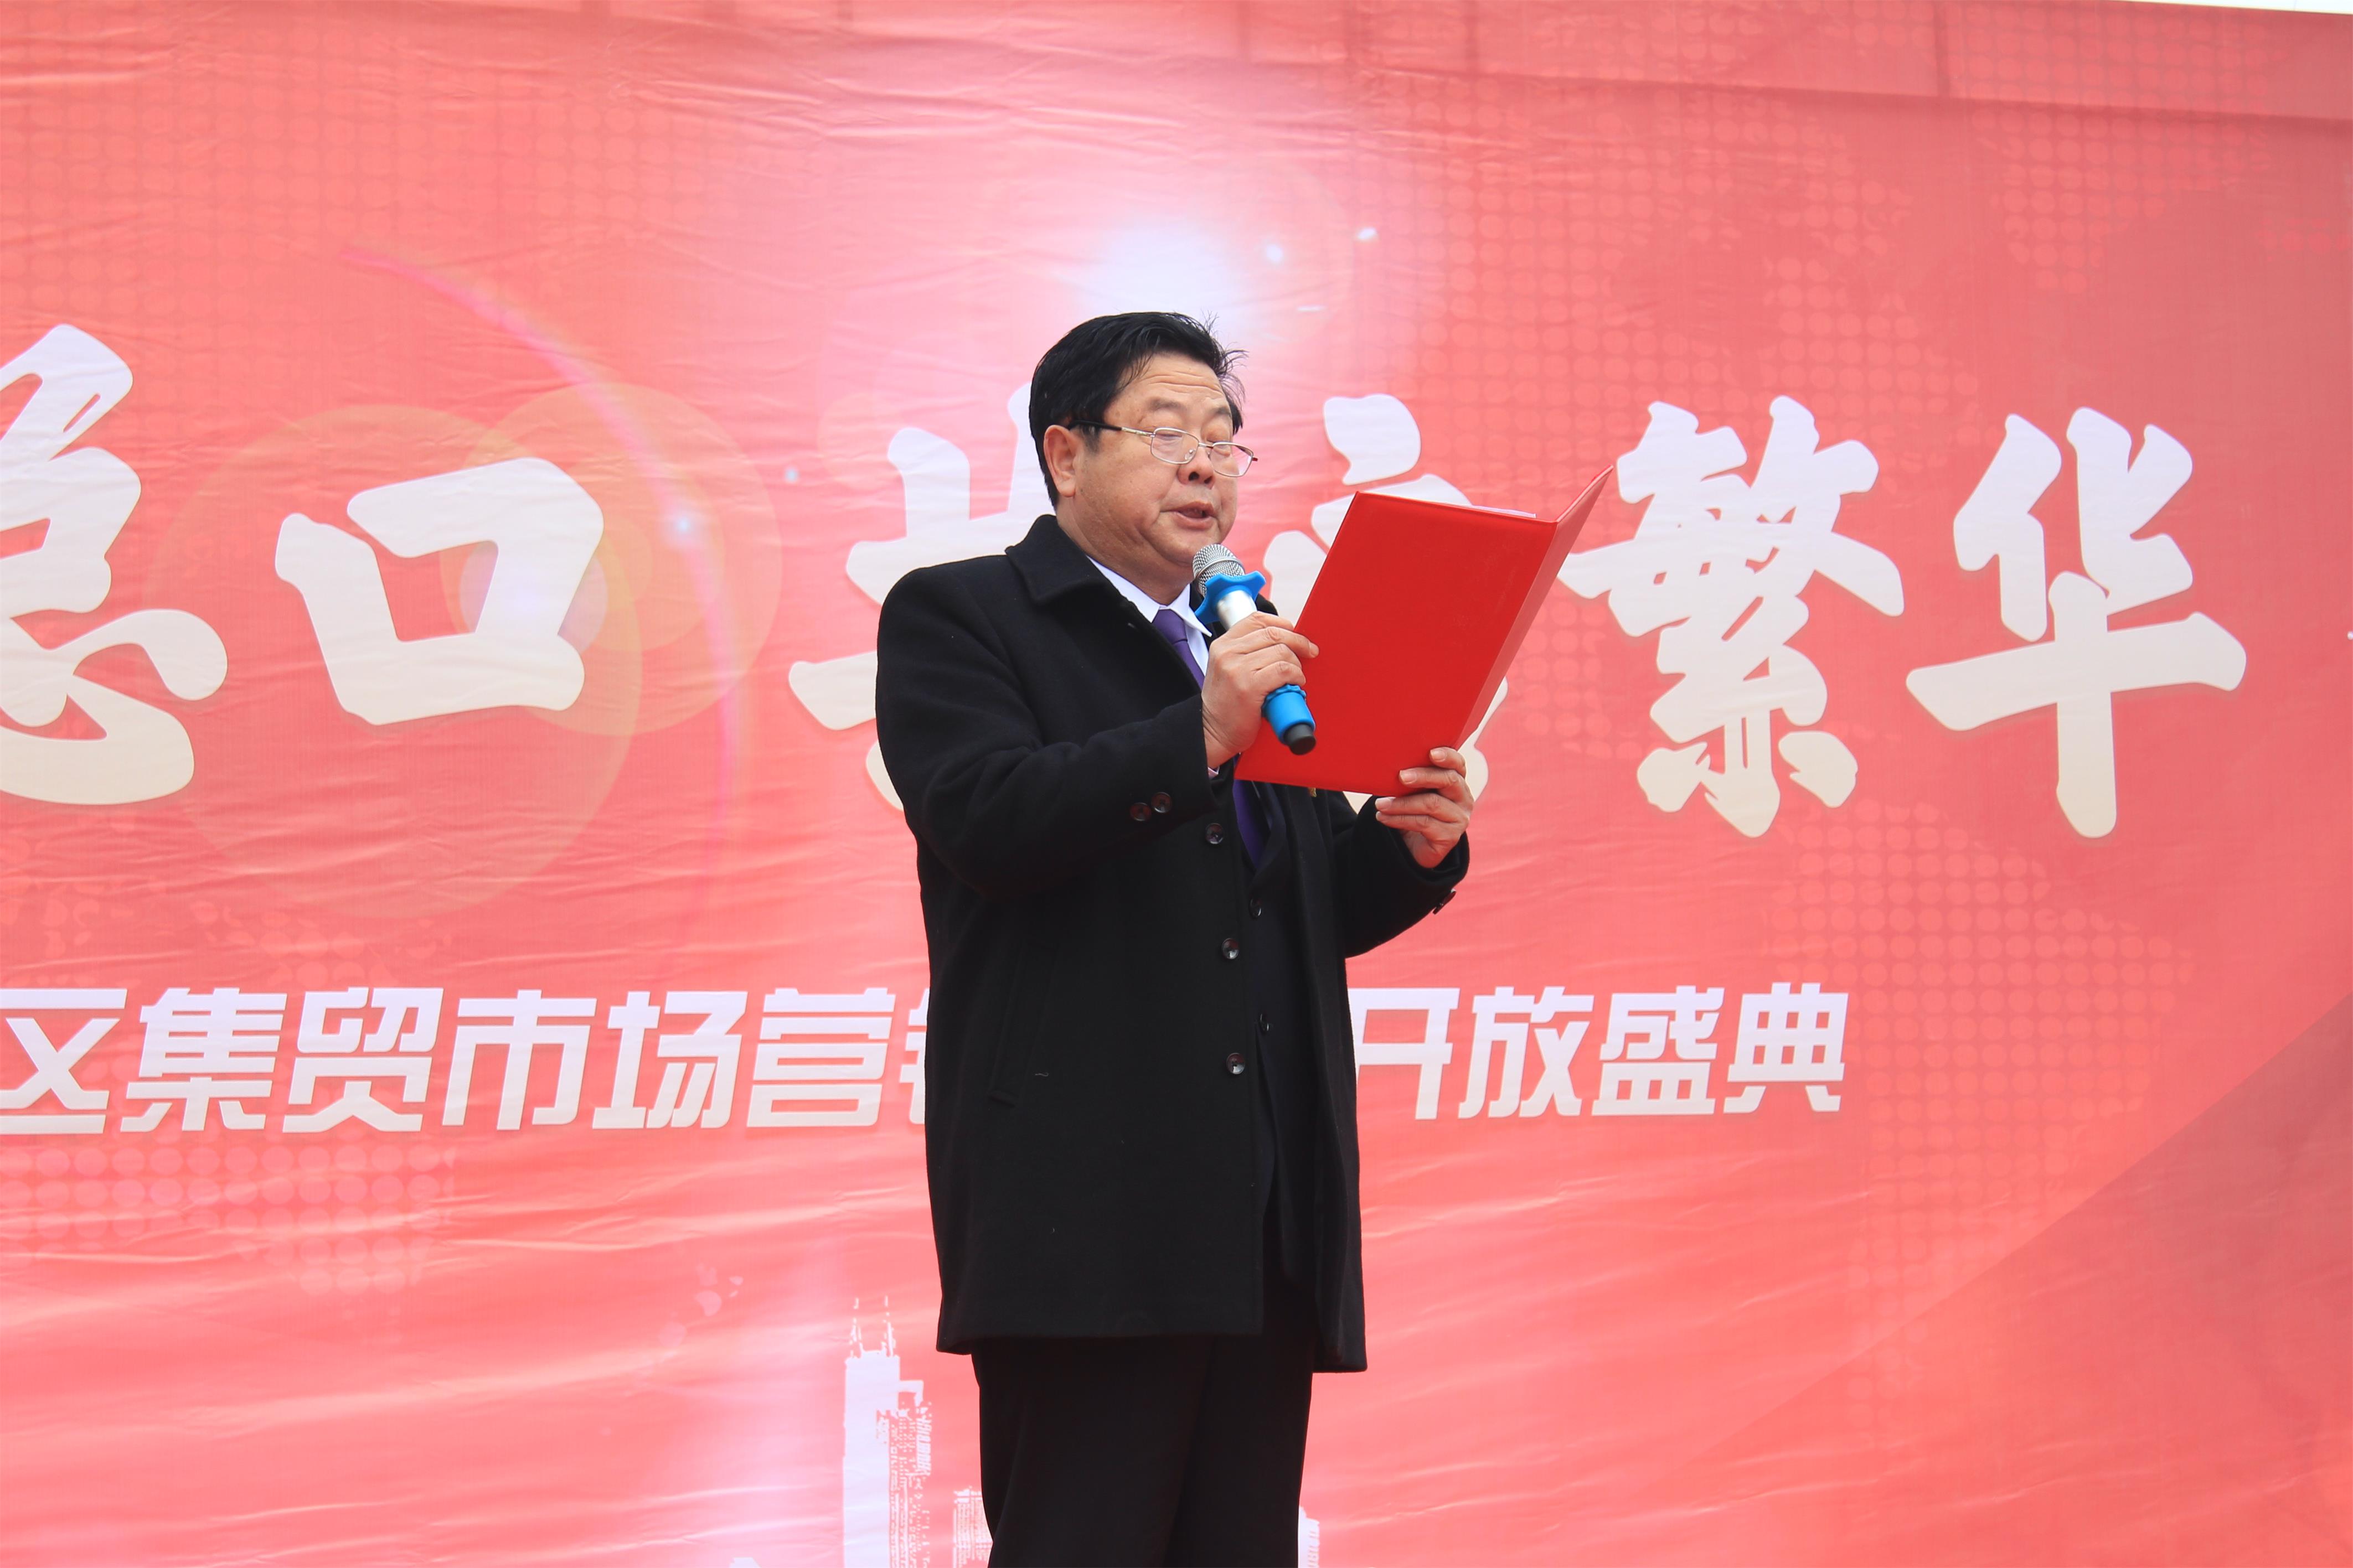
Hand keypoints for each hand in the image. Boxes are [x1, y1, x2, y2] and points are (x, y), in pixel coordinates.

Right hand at [1201, 612, 1317, 766]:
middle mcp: (1228, 652)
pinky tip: (1294, 684)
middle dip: (1298, 642)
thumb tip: (1285, 642)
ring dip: (1296, 665)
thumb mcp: (1228, 669)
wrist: (1212, 732)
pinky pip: (1284, 671)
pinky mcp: (1249, 686)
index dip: (1282, 624)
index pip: (1257, 619)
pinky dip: (1295, 677)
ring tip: (1294, 678)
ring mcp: (1237, 668)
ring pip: (1282, 652)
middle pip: (1275, 633)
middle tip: (1309, 652)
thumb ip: (1248, 653)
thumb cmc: (1226, 705)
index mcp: (1223, 644)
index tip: (1294, 635)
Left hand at [1375, 747, 1471, 868]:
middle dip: (1423, 776)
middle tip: (1401, 776)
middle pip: (1448, 780)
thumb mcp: (1413, 791)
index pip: (1458, 764)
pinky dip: (1399, 819)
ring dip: (1402, 803)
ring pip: (1431, 804)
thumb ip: (1411, 778)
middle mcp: (1463, 798)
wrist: (1414, 847)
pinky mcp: (1450, 837)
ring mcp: (1459, 819)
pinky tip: (1383, 818)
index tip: (1431, 753)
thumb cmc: (1413, 811)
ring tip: (1380, 804)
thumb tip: (1386, 764)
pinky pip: (1424, 823)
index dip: (1448, 757)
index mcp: (1456, 781)